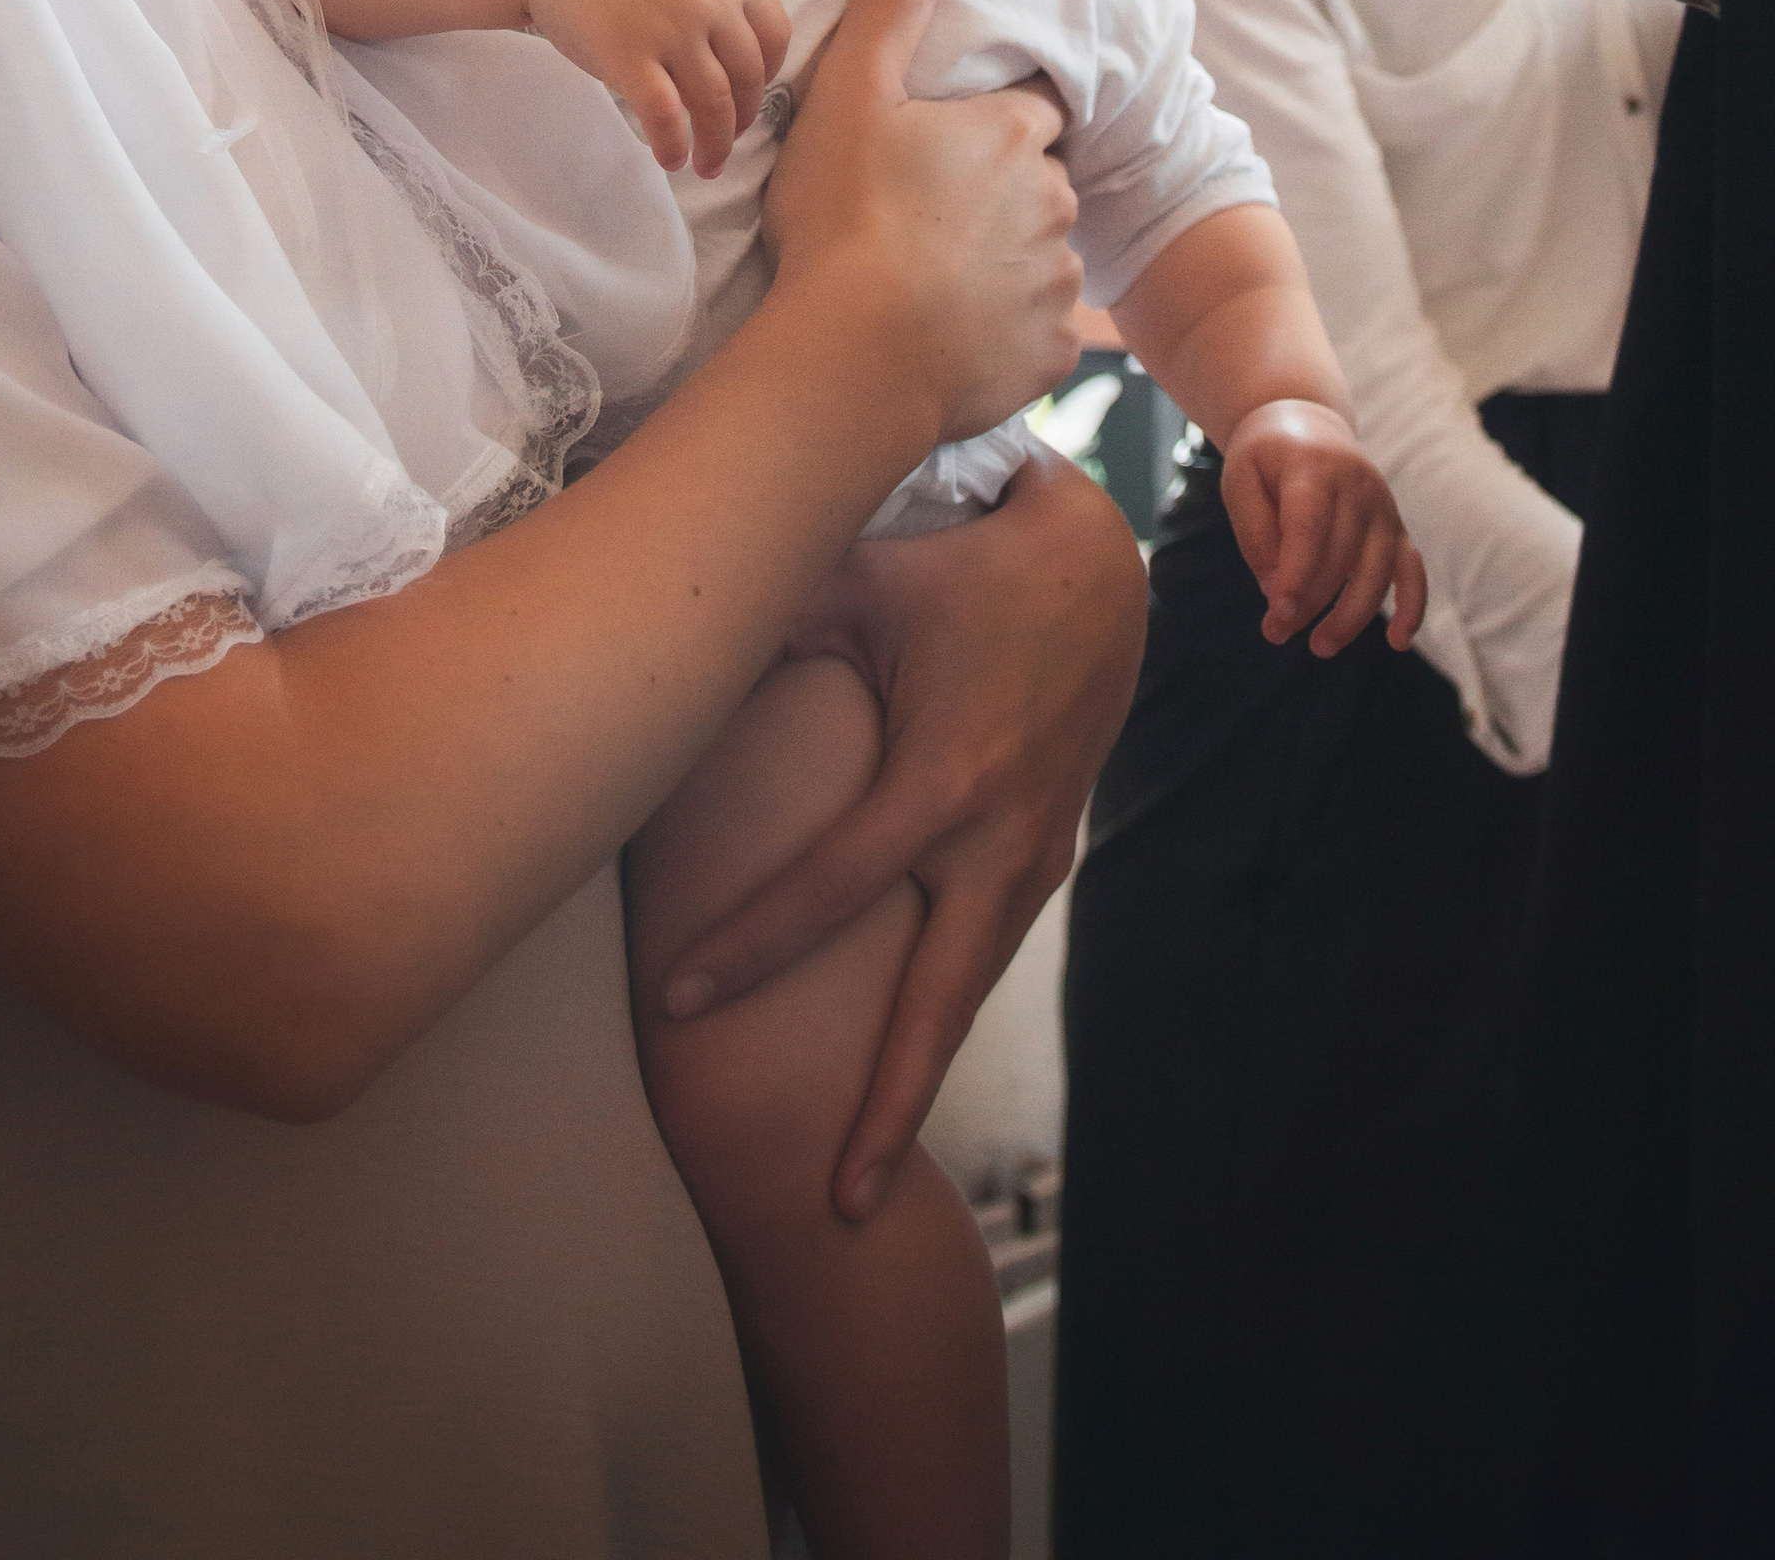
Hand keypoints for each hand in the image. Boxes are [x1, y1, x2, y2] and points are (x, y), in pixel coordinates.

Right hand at [524, 0, 789, 175]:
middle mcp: (708, 0)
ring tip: (707, 165)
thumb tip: (740, 38)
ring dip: (716, 145)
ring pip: (713, 104)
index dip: (769, 72)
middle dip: (743, 118)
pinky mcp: (628, 56)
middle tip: (729, 138)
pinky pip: (665, 116)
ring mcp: (669, 29)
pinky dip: (673, 145)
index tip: (751, 93)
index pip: (775, 34)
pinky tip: (671, 159)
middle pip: (747, 77)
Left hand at [654, 448, 1146, 1216]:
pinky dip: (944, 1012)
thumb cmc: (969, 568)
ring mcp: (1032, 854)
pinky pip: (984, 951)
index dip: (748, 946)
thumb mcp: (867, 576)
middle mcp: (997, 838)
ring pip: (969, 991)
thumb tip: (668, 635)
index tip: (675, 998)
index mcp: (944, 780)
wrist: (1106, 575)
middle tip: (834, 1206)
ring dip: (919, 1079)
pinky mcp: (1044, 853)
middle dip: (888, 1108)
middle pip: (938, 1004)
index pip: (829, 889)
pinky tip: (900, 1063)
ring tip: (861, 1176)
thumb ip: (771, 610)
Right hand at [764, 0, 1083, 450]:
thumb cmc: (844, 220)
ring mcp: (1057, 284)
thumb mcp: (854, 91)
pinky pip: (1038, 334)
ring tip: (932, 283)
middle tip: (926, 218)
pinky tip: (950, 337)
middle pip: (1040, 184)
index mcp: (1015, 134)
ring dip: (1006, 264)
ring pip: (1043, 259)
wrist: (853, 359)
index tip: (946, 147)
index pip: (1031, 109)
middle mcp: (1054, 203)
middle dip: (1001, 194)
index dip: (992, 122)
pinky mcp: (1050, 354)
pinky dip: (1006, 334)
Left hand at [1221, 399, 1427, 658]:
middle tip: (1274, 632)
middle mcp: (1358, 485)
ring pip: (1377, 571)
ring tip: (1320, 646)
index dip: (1296, 575)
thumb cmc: (1265, 459)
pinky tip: (1399, 642)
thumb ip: (1254, 533)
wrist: (1306, 424)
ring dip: (1351, 616)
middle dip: (1309, 602)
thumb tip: (1275, 591)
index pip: (1310, 528)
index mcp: (1314, 467)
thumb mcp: (1240, 481)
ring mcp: (1383, 506)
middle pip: (1340, 556)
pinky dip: (1412, 606)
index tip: (1277, 615)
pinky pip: (1413, 569)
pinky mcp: (1395, 527)